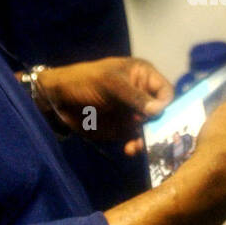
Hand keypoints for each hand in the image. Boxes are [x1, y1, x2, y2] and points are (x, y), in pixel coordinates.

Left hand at [35, 57, 173, 154]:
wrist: (58, 100)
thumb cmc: (85, 81)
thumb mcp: (110, 84)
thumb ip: (135, 97)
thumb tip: (160, 110)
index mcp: (143, 76)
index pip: (166, 91)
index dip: (167, 104)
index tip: (160, 116)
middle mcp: (143, 95)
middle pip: (163, 113)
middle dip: (162, 126)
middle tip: (160, 139)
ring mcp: (134, 113)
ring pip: (153, 129)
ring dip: (150, 139)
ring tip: (139, 146)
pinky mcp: (124, 129)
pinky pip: (138, 139)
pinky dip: (137, 146)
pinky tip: (130, 149)